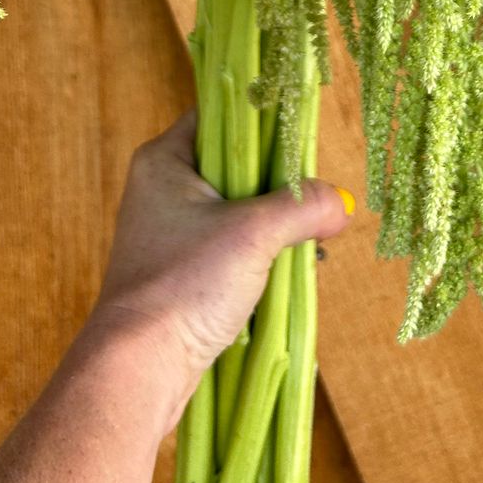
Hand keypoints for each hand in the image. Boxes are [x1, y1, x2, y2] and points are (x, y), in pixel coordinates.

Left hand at [85, 112, 352, 433]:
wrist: (140, 366)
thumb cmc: (186, 283)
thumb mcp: (254, 234)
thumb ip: (302, 207)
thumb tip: (342, 203)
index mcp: (165, 159)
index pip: (222, 116)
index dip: (266, 125)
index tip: (305, 143)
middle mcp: (162, 187)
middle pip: (237, 165)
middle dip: (280, 187)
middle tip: (314, 201)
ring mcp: (170, 231)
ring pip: (238, 210)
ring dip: (275, 227)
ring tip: (308, 244)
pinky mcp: (181, 270)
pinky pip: (230, 247)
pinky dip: (260, 256)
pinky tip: (288, 271)